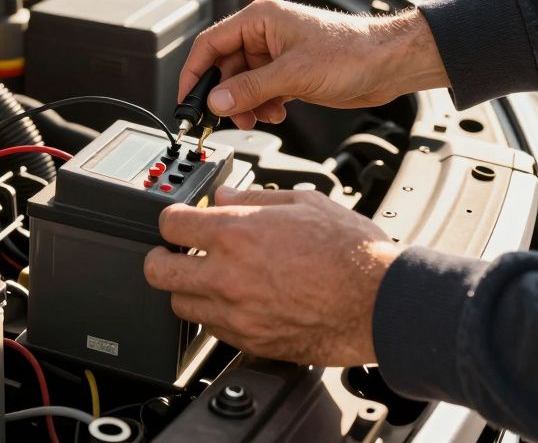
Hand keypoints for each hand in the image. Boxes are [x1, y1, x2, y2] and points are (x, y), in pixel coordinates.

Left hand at [143, 186, 400, 366]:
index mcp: (237, 233)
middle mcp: (227, 275)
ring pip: (180, 305)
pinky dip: (216, 315)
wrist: (380, 302)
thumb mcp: (305, 202)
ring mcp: (236, 313)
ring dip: (188, 289)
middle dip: (163, 257)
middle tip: (176, 252)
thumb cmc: (352, 252)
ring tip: (210, 278)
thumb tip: (224, 195)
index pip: (170, 223)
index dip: (172, 218)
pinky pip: (212, 329)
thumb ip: (255, 197)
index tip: (179, 221)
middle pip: (158, 270)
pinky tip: (238, 301)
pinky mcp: (250, 342)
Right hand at [178, 0, 447, 128]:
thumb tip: (216, 101)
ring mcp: (278, 53)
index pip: (211, 43)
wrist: (389, 63)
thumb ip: (249, 89)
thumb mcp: (292, 74)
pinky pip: (262, 89)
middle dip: (225, 94)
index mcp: (260, 19)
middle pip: (225, 65)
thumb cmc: (352, 52)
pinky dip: (262, 105)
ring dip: (245, 103)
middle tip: (226, 117)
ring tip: (258, 117)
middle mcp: (265, 33)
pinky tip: (276, 114)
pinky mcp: (291, 71)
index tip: (188, 99)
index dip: (195, 72)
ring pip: (243, 81)